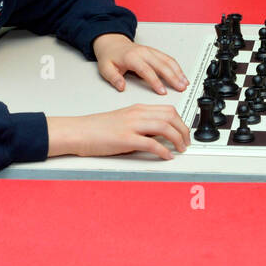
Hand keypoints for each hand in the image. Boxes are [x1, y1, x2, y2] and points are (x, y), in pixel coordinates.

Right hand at [47, 104, 189, 159]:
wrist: (79, 131)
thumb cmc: (98, 128)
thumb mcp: (124, 120)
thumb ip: (142, 124)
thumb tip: (159, 136)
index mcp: (138, 109)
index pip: (168, 110)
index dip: (181, 121)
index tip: (185, 132)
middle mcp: (137, 114)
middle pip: (171, 117)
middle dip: (184, 130)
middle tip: (186, 142)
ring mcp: (132, 126)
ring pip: (164, 128)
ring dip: (177, 140)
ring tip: (180, 149)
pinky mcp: (126, 139)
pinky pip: (151, 144)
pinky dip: (163, 151)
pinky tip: (167, 156)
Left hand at [92, 34, 188, 95]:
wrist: (112, 43)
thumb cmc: (110, 56)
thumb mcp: (105, 68)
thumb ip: (113, 78)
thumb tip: (121, 86)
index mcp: (132, 57)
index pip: (146, 70)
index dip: (155, 81)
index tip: (162, 91)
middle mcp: (143, 53)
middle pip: (162, 65)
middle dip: (173, 77)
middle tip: (180, 88)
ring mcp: (151, 51)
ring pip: (168, 61)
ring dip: (178, 72)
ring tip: (185, 83)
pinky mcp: (155, 52)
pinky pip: (169, 59)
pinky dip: (177, 67)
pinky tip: (182, 75)